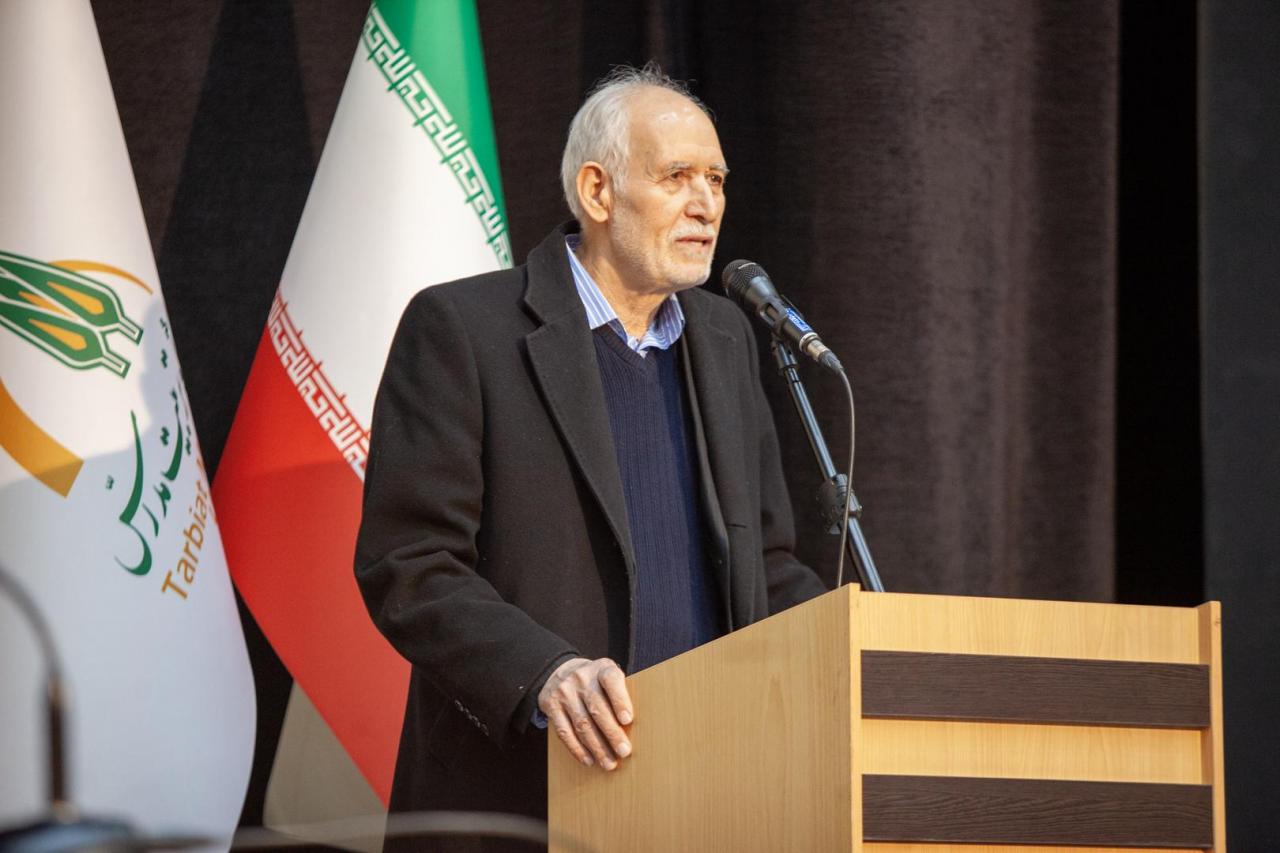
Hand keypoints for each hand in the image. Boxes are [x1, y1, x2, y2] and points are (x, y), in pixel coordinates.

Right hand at [537, 656, 632, 770]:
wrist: (561, 670)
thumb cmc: (596, 681)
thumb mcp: (608, 677)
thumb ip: (620, 695)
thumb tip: (633, 728)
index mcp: (601, 668)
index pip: (611, 681)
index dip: (620, 700)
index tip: (628, 720)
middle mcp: (581, 677)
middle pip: (597, 708)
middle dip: (611, 733)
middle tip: (624, 752)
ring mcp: (564, 691)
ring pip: (581, 724)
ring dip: (597, 747)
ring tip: (609, 763)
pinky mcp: (550, 705)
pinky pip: (564, 731)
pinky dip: (577, 749)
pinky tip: (589, 760)